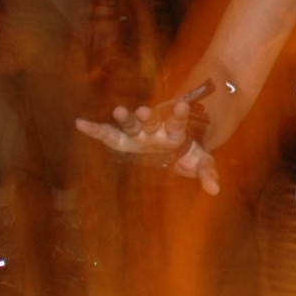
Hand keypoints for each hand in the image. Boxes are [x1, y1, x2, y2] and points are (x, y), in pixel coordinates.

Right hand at [76, 82, 221, 193]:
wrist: (174, 148)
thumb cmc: (187, 155)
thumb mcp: (200, 163)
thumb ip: (207, 173)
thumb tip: (215, 190)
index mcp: (175, 132)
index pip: (178, 122)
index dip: (179, 115)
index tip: (183, 104)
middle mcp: (155, 129)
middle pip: (150, 120)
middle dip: (146, 116)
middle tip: (143, 111)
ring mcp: (139, 132)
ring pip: (130, 124)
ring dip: (125, 119)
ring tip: (117, 111)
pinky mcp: (124, 139)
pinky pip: (108, 135)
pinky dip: (95, 130)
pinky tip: (80, 123)